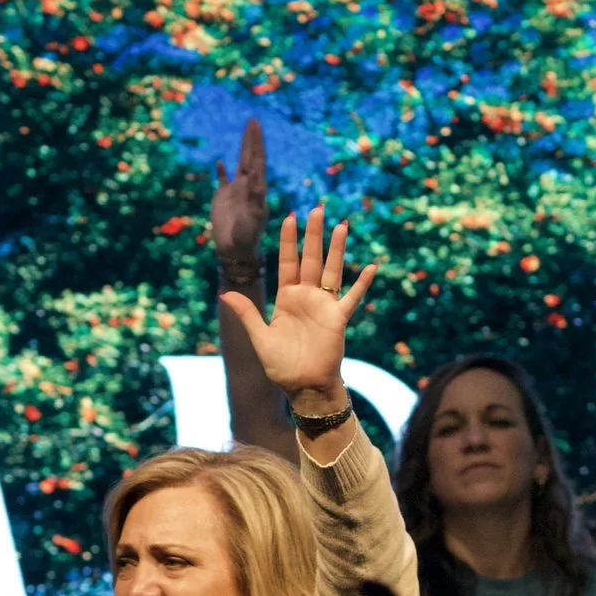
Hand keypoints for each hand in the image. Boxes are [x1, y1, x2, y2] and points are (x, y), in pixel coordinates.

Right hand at [212, 120, 267, 275]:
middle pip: (251, 157)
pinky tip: (220, 161)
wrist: (236, 250)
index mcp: (257, 188)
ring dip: (242, 147)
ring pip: (240, 163)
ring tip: (245, 132)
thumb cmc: (247, 236)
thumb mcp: (253, 216)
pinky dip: (221, 171)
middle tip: (253, 119)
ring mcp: (236, 190)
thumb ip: (255, 196)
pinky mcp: (223, 198)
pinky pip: (223, 180)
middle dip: (252, 138)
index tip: (256, 125)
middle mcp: (248, 185)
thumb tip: (257, 176)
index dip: (257, 142)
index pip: (258, 160)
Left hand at [217, 206, 376, 412]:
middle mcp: (306, 296)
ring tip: (341, 225)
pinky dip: (362, 283)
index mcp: (286, 298)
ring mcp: (323, 305)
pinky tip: (371, 267)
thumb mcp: (260, 338)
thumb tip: (225, 293)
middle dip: (313, 234)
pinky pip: (352, 297)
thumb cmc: (281, 365)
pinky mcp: (338, 318)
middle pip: (310, 259)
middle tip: (318, 208)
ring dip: (336, 249)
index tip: (290, 217)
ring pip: (331, 270)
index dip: (289, 241)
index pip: (287, 263)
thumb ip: (247, 313)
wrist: (303, 386)